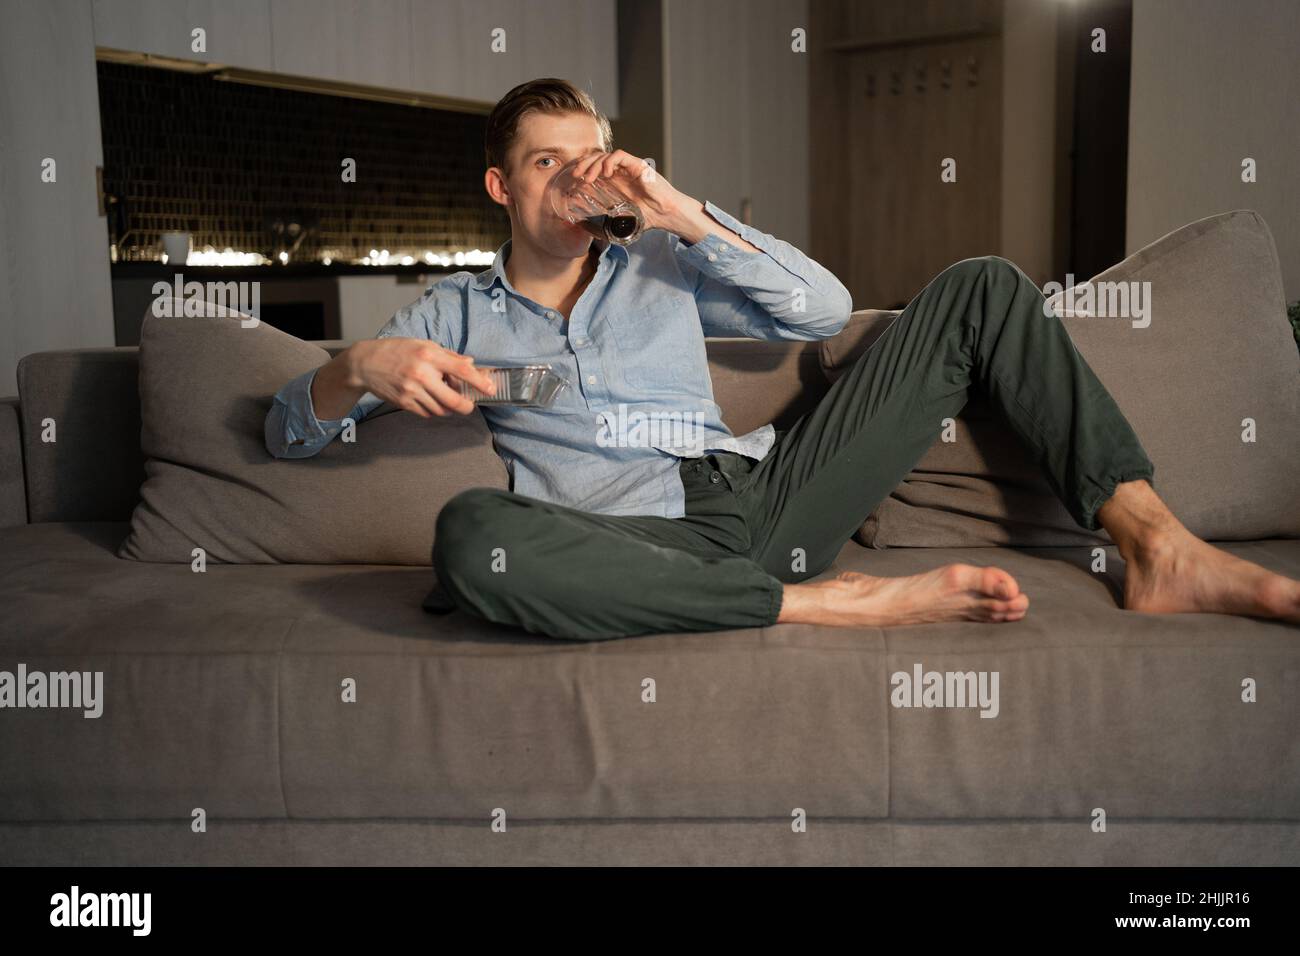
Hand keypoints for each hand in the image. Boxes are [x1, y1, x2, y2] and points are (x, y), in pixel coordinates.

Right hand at [347, 338, 494, 417]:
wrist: (365, 364)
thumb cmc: (397, 351)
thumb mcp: (423, 345)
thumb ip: (448, 355)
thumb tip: (471, 363)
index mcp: (428, 355)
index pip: (461, 369)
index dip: (479, 381)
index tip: (490, 389)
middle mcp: (421, 374)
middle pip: (453, 400)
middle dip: (466, 406)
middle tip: (469, 405)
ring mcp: (412, 391)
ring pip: (441, 410)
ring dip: (448, 408)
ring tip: (443, 397)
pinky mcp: (404, 403)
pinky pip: (427, 413)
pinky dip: (433, 409)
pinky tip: (429, 399)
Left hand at [569, 149, 685, 231]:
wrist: (666, 214)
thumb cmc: (647, 218)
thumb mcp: (618, 219)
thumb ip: (603, 220)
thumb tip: (582, 227)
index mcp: (615, 181)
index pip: (594, 168)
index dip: (582, 170)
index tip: (573, 180)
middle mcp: (621, 172)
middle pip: (596, 159)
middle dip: (583, 165)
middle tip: (575, 176)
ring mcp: (629, 167)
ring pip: (605, 155)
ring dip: (593, 165)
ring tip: (587, 178)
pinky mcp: (637, 165)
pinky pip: (620, 156)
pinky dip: (609, 161)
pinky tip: (605, 173)